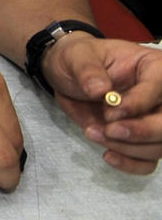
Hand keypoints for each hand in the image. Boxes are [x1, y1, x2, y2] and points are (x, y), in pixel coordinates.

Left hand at [44, 35, 161, 175]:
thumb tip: (100, 90)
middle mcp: (161, 95)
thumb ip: (87, 70)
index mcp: (154, 67)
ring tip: (93, 133)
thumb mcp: (76, 56)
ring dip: (128, 147)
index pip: (159, 89)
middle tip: (109, 130)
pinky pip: (148, 161)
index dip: (137, 104)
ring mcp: (154, 119)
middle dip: (142, 132)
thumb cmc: (77, 60)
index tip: (109, 111)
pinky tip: (108, 155)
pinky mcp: (141, 139)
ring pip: (159, 145)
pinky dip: (131, 163)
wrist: (68, 76)